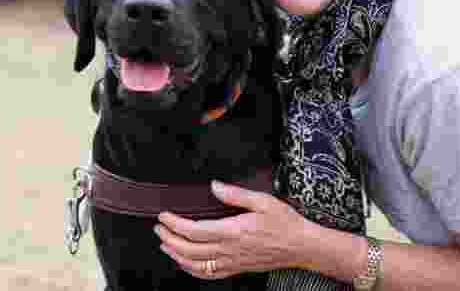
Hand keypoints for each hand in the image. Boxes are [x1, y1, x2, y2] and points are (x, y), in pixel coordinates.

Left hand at [154, 180, 309, 279]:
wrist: (301, 246)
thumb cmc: (285, 223)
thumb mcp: (263, 201)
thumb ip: (236, 194)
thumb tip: (215, 186)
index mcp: (232, 231)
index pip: (194, 230)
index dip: (174, 224)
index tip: (164, 216)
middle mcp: (229, 250)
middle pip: (189, 249)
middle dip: (169, 238)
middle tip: (158, 228)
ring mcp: (232, 262)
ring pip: (195, 264)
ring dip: (176, 255)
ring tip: (165, 244)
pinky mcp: (237, 269)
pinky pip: (209, 274)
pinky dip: (192, 270)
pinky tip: (185, 263)